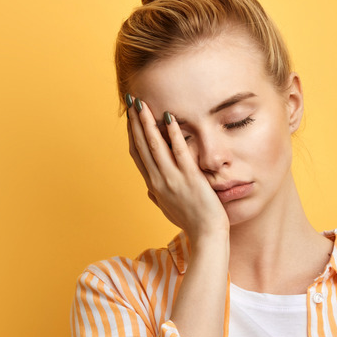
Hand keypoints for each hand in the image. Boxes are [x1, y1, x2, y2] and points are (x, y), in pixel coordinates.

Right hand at [126, 95, 228, 240]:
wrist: (206, 235)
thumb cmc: (189, 222)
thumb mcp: (168, 209)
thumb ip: (157, 196)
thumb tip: (148, 189)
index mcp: (153, 185)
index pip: (137, 154)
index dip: (132, 133)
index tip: (130, 117)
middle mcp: (158, 180)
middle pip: (141, 145)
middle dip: (135, 122)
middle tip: (131, 101)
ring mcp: (173, 179)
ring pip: (154, 146)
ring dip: (147, 123)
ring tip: (142, 104)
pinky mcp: (190, 178)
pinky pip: (179, 152)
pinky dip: (173, 134)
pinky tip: (170, 118)